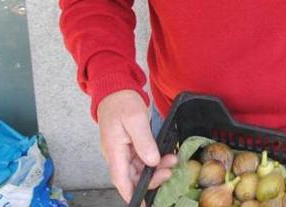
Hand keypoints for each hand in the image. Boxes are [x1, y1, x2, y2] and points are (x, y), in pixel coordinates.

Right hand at [97, 90, 177, 204]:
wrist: (116, 89)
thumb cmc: (121, 102)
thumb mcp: (135, 120)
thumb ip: (144, 142)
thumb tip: (152, 162)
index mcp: (114, 150)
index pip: (121, 179)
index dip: (131, 193)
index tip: (142, 204)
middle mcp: (116, 154)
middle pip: (132, 177)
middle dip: (151, 178)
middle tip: (169, 171)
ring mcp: (122, 151)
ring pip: (139, 169)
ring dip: (155, 168)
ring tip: (171, 161)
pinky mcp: (129, 146)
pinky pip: (141, 159)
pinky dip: (153, 160)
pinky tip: (165, 156)